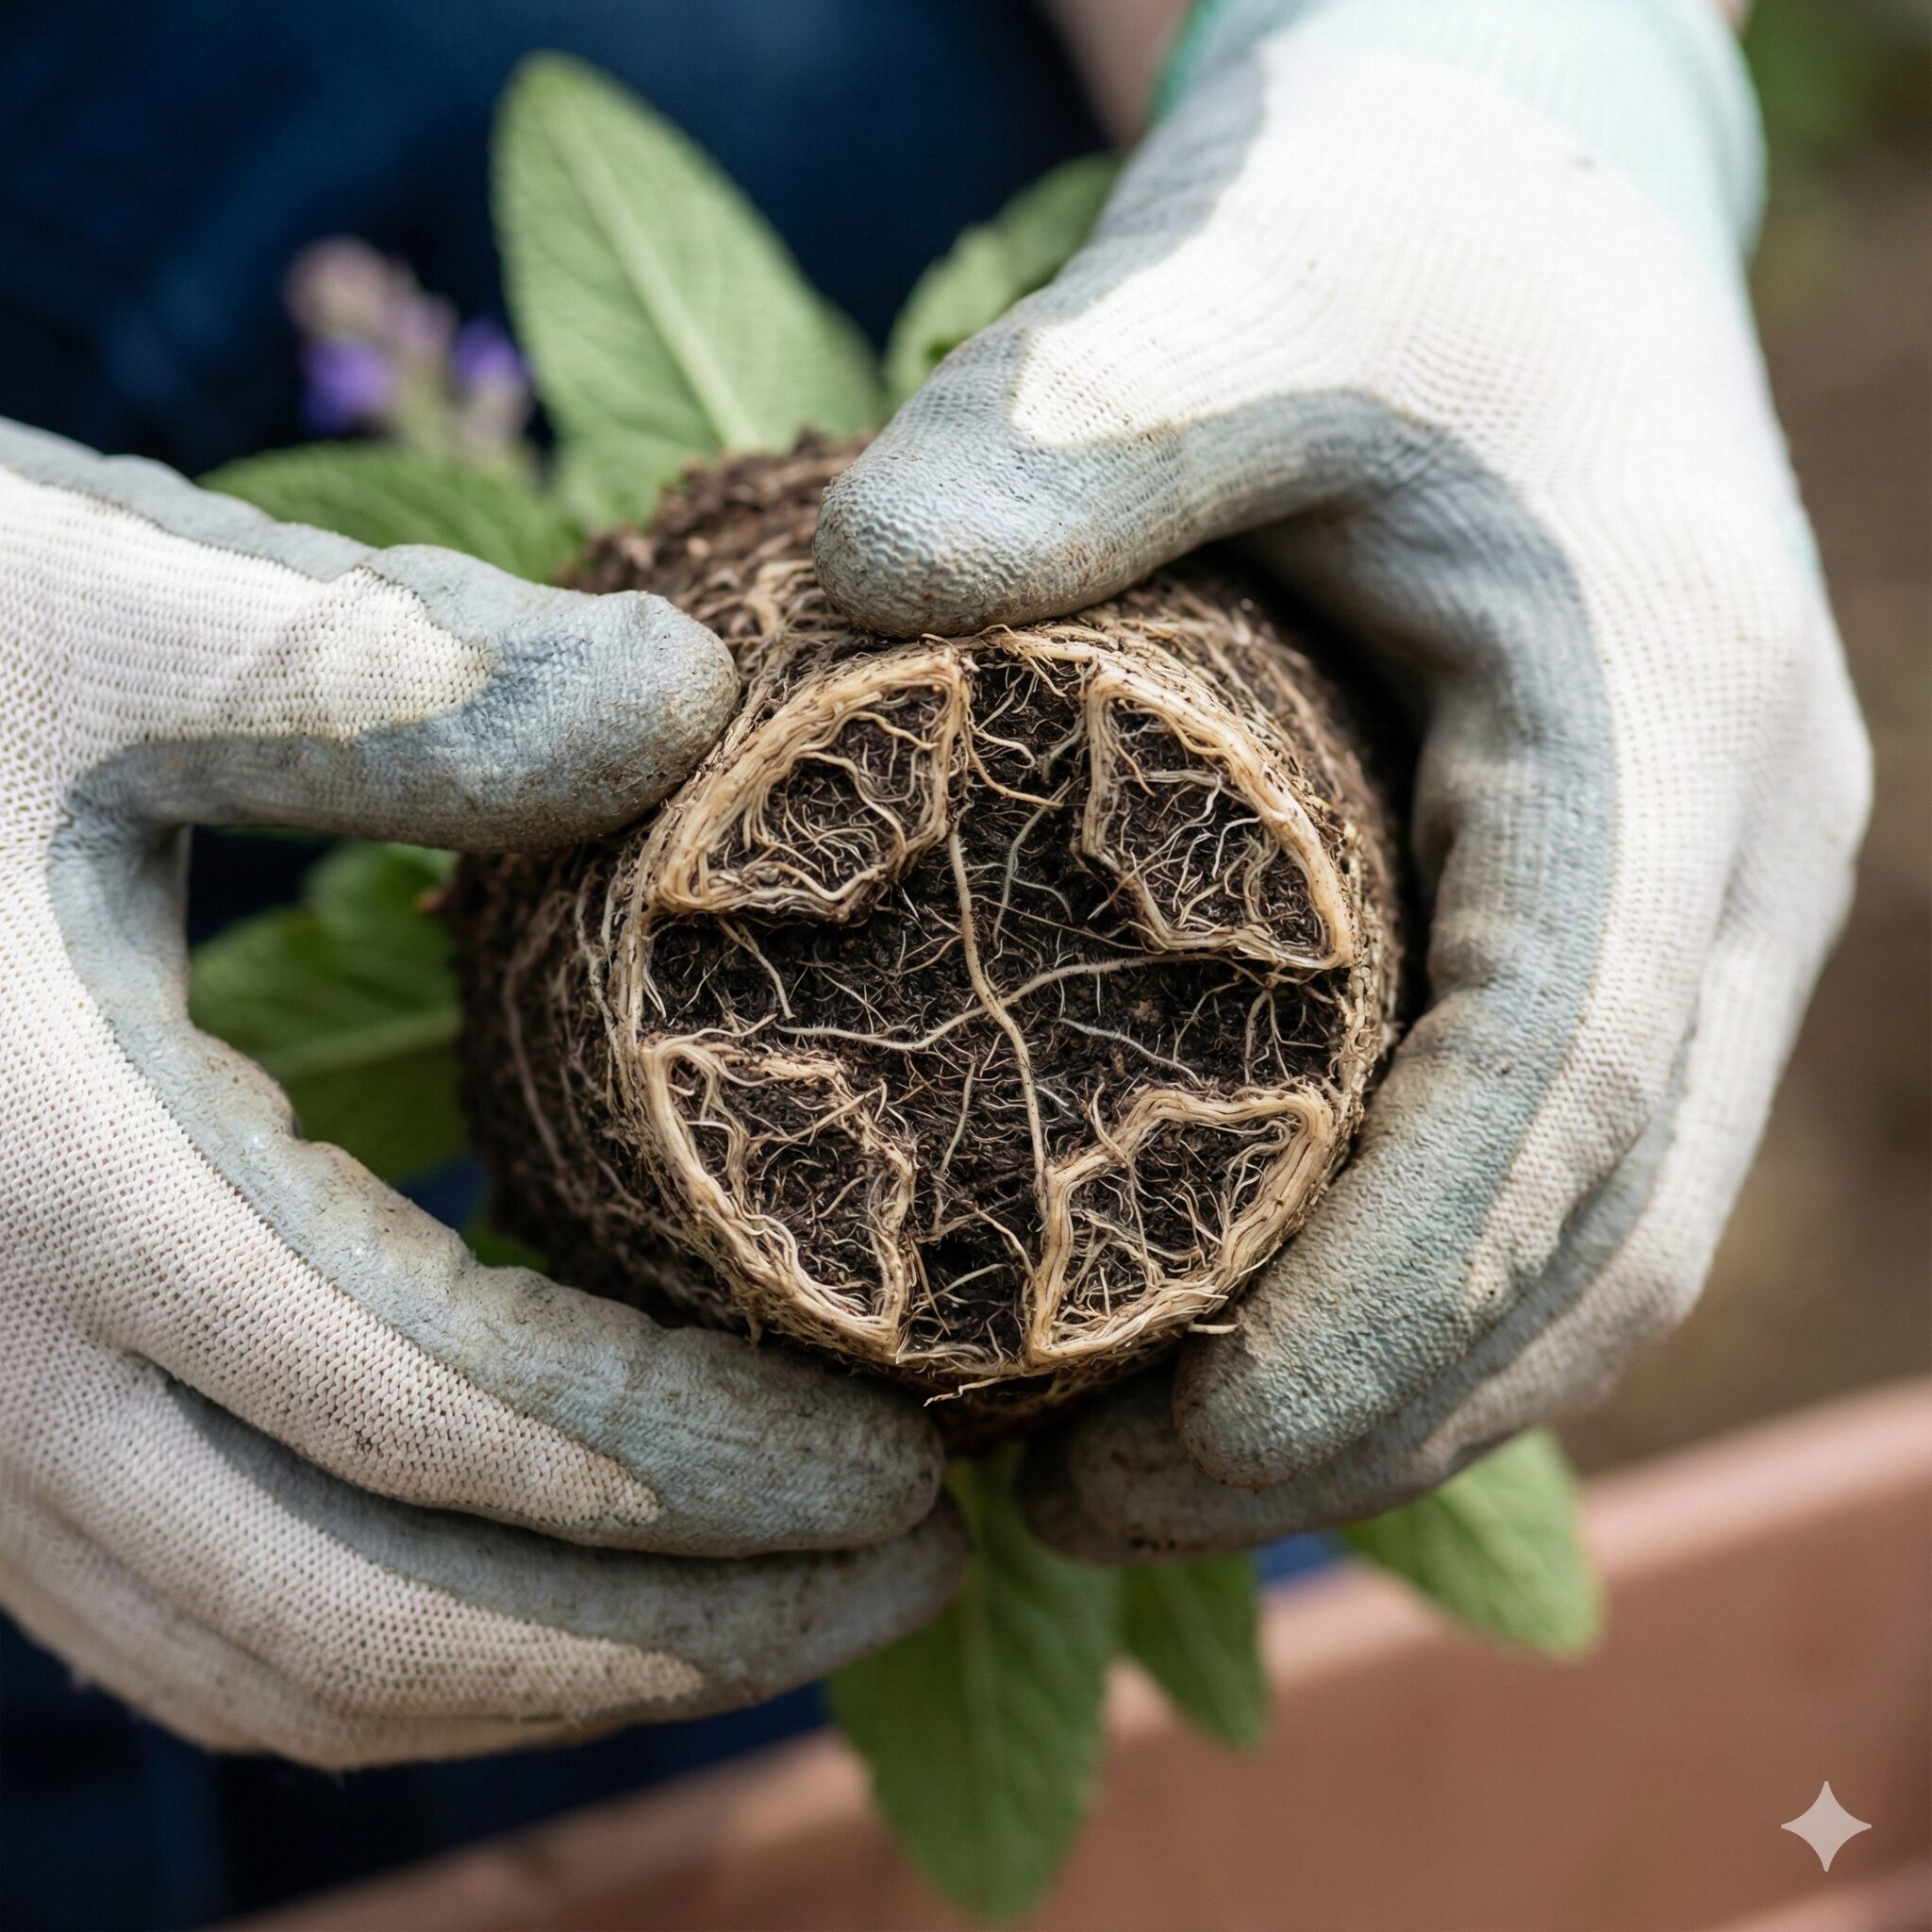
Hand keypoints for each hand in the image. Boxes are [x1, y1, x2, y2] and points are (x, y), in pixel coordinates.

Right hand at [0, 421, 960, 1763]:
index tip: (908, 1468)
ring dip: (544, 1675)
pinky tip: (544, 1564)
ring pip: (272, 1662)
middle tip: (909, 1574)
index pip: (445, 1418)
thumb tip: (696, 703)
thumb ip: (384, 673)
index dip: (697, 1475)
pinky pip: (190, 1612)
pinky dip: (397, 1632)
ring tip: (777, 1609)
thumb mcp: (76, 601)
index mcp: (41, 1180)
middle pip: (374, 1618)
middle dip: (668, 1637)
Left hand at [814, 0, 1868, 1552]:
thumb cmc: (1403, 192)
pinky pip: (1553, 1150)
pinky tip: (1236, 1321)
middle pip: (1589, 1239)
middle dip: (1362, 1420)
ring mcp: (1694, 883)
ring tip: (1141, 1472)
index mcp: (1663, 734)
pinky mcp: (1620, 885)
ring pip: (1591, 1230)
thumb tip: (873, 596)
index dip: (1369, 1333)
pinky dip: (1411, 1285)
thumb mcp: (1251, 260)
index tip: (1156, 1462)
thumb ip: (1084, 416)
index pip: (1551, 1121)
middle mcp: (1726, 849)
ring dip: (1392, 1392)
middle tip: (1093, 1510)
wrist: (1535, 142)